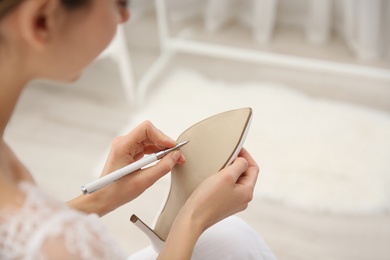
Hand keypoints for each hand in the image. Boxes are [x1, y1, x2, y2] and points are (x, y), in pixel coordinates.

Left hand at [69, 121, 184, 215]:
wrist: (102, 199)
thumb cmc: (116, 192)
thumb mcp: (143, 181)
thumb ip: (162, 167)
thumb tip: (175, 156)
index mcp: (123, 146)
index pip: (146, 129)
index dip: (162, 136)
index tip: (173, 147)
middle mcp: (123, 142)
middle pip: (150, 133)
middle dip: (165, 143)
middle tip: (177, 156)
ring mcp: (126, 146)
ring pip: (150, 140)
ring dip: (162, 149)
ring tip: (173, 160)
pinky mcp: (129, 152)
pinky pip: (146, 147)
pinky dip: (157, 153)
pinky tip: (163, 161)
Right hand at [158, 148, 258, 258]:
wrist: (192, 218)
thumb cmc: (207, 198)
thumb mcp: (226, 176)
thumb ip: (239, 165)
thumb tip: (243, 161)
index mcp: (247, 192)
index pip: (253, 168)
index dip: (246, 156)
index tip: (236, 147)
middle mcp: (243, 199)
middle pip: (246, 175)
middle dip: (238, 163)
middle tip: (226, 154)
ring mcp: (233, 203)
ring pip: (236, 181)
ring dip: (230, 171)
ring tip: (219, 164)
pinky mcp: (223, 205)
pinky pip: (228, 188)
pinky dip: (223, 179)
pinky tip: (213, 177)